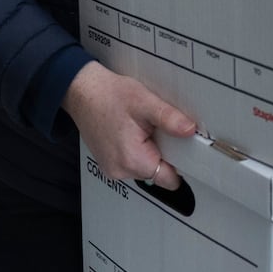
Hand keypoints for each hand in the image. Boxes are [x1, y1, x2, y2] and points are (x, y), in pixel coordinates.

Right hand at [60, 60, 194, 187]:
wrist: (82, 92)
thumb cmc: (110, 95)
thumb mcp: (144, 102)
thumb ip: (169, 118)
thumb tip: (190, 131)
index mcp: (132, 160)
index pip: (169, 179)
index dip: (181, 164)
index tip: (182, 147)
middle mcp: (120, 171)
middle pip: (158, 174)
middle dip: (164, 154)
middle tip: (158, 130)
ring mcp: (113, 169)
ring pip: (146, 168)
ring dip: (151, 152)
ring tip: (143, 129)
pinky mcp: (109, 163)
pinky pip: (133, 163)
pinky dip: (139, 151)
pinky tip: (133, 132)